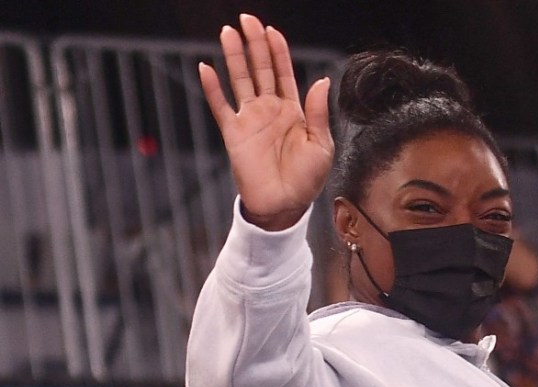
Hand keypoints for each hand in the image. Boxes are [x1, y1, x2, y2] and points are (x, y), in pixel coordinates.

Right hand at [199, 14, 333, 230]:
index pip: (284, 73)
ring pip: (240, 80)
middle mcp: (270, 110)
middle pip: (260, 69)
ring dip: (234, 56)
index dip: (278, 51)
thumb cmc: (306, 180)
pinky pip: (221, 106)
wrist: (284, 206)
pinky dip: (212, 88)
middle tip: (247, 19)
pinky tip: (205, 67)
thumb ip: (317, 112)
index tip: (271, 31)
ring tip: (228, 32)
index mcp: (293, 111)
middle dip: (254, 44)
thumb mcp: (321, 145)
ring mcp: (250, 120)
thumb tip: (321, 80)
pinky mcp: (234, 134)